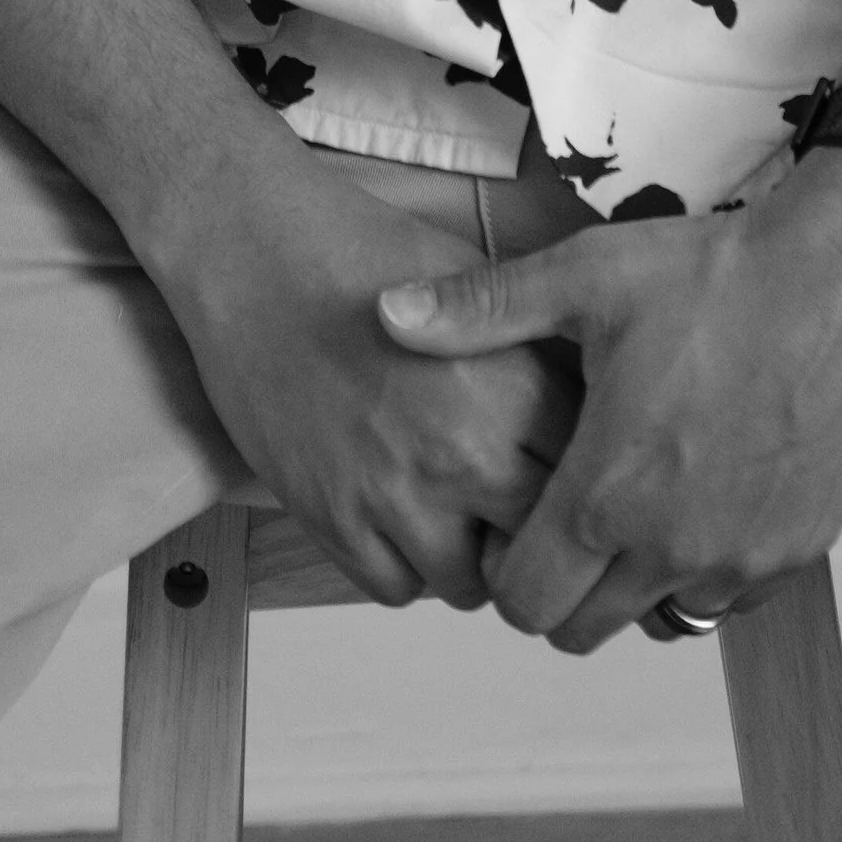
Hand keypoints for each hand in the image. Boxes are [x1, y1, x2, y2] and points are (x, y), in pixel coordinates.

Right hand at [162, 152, 580, 609]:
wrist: (254, 255)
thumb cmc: (363, 252)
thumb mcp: (475, 282)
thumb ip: (532, 349)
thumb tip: (587, 399)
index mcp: (511, 386)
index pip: (586, 470)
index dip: (580, 472)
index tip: (564, 465)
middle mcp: (462, 451)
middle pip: (537, 540)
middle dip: (532, 527)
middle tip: (514, 504)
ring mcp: (394, 494)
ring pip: (468, 585)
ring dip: (468, 556)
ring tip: (453, 512)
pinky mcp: (333, 519)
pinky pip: (395, 589)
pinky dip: (404, 566)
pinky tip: (398, 517)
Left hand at [376, 148, 841, 649]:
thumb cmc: (715, 275)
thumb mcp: (587, 277)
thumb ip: (480, 310)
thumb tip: (387, 317)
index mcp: (607, 493)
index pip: (523, 602)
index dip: (504, 567)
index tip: (512, 514)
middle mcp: (672, 548)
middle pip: (579, 629)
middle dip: (558, 585)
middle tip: (564, 508)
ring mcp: (739, 560)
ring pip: (653, 619)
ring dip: (630, 581)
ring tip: (632, 493)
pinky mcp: (795, 553)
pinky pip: (722, 598)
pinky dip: (698, 568)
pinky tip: (695, 492)